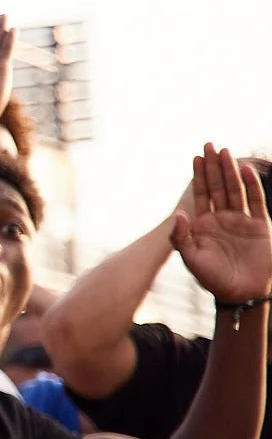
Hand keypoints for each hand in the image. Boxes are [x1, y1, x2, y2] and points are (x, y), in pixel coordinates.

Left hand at [172, 146, 271, 305]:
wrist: (240, 294)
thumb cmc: (212, 278)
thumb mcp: (190, 257)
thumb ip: (180, 237)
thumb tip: (178, 215)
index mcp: (204, 224)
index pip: (200, 193)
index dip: (198, 175)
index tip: (195, 156)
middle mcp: (222, 218)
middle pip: (217, 186)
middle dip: (213, 166)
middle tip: (209, 144)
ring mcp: (241, 221)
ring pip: (235, 190)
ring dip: (230, 171)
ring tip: (225, 151)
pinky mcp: (260, 226)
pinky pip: (256, 201)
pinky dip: (252, 186)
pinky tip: (246, 170)